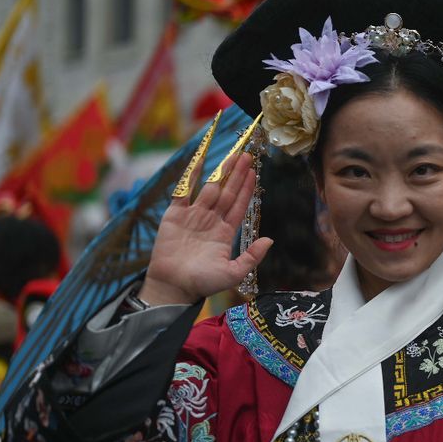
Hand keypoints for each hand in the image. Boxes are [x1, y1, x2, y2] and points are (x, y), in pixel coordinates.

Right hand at [141, 153, 272, 304]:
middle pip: (227, 192)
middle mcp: (211, 220)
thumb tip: (270, 240)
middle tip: (247, 155)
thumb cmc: (202, 283)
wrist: (173, 286)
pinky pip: (184, 190)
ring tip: (232, 155)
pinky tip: (200, 160)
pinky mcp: (175, 214)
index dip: (246, 189)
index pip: (239, 205)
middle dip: (237, 175)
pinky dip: (191, 175)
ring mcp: (193, 215)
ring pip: (210, 188)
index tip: (254, 172)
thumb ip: (252, 257)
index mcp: (225, 232)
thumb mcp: (233, 273)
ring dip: (221, 172)